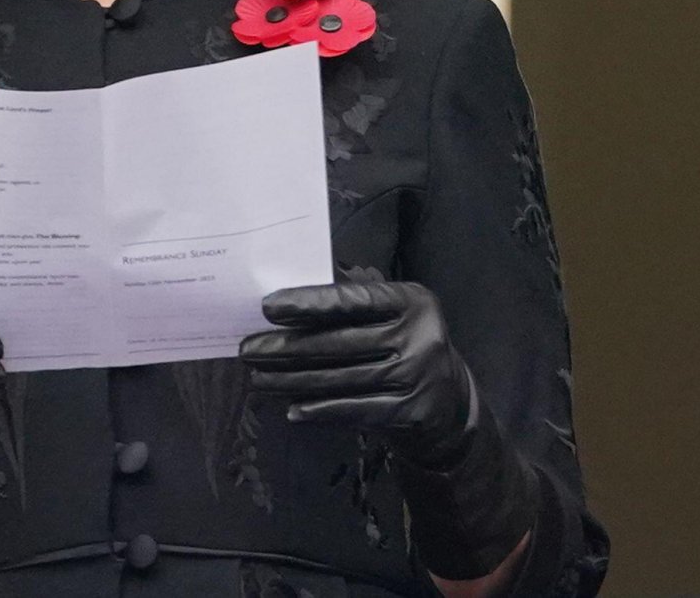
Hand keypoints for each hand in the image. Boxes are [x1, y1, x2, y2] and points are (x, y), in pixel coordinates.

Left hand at [240, 279, 472, 464]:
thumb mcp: (392, 311)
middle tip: (249, 349)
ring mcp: (418, 377)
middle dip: (288, 347)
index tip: (268, 307)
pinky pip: (356, 410)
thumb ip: (352, 297)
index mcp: (411, 300)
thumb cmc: (405, 341)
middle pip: (341, 342)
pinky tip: (292, 408)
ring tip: (259, 377)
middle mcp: (418, 336)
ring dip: (294, 379)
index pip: (352, 300)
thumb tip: (293, 287)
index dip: (308, 302)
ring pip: (342, 378)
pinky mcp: (412, 412)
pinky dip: (321, 410)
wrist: (451, 401)